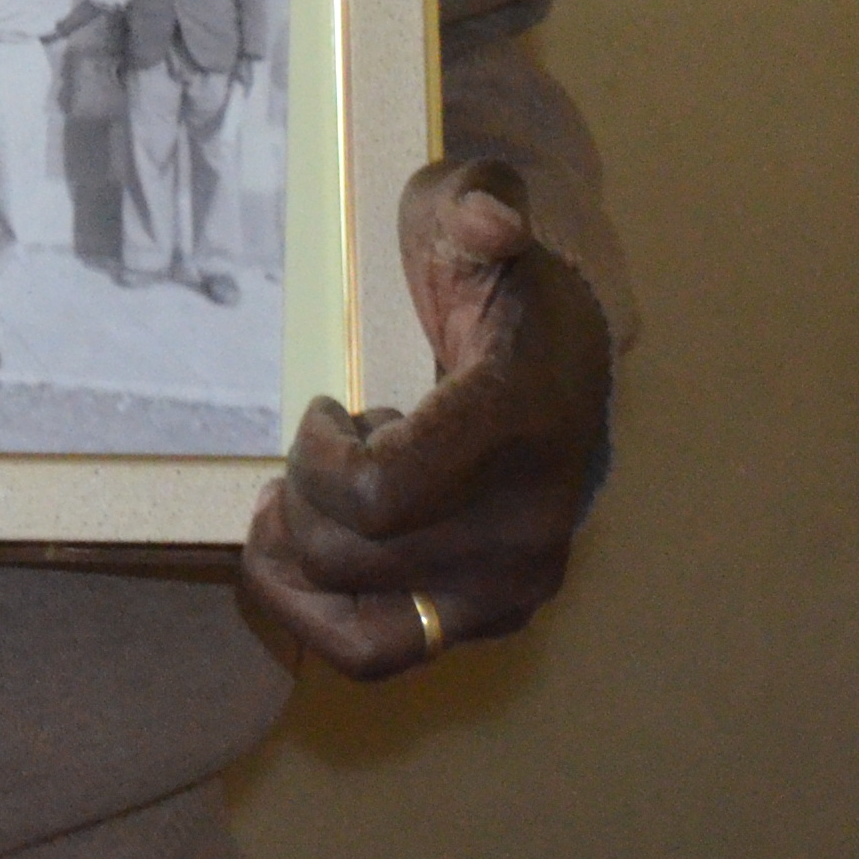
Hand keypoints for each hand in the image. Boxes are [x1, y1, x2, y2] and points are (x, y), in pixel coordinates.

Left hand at [239, 159, 612, 679]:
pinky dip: (316, 616)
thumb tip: (486, 217)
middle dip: (300, 498)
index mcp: (520, 425)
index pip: (381, 492)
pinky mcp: (493, 620)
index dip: (317, 458)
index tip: (324, 407)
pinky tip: (303, 551)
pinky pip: (374, 655)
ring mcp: (514, 585)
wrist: (565, 363)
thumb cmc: (499, 286)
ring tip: (293, 505)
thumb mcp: (477, 217)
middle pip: (347, 554)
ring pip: (356, 624)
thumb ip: (479, 203)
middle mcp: (529, 524)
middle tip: (316, 448)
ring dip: (299, 564)